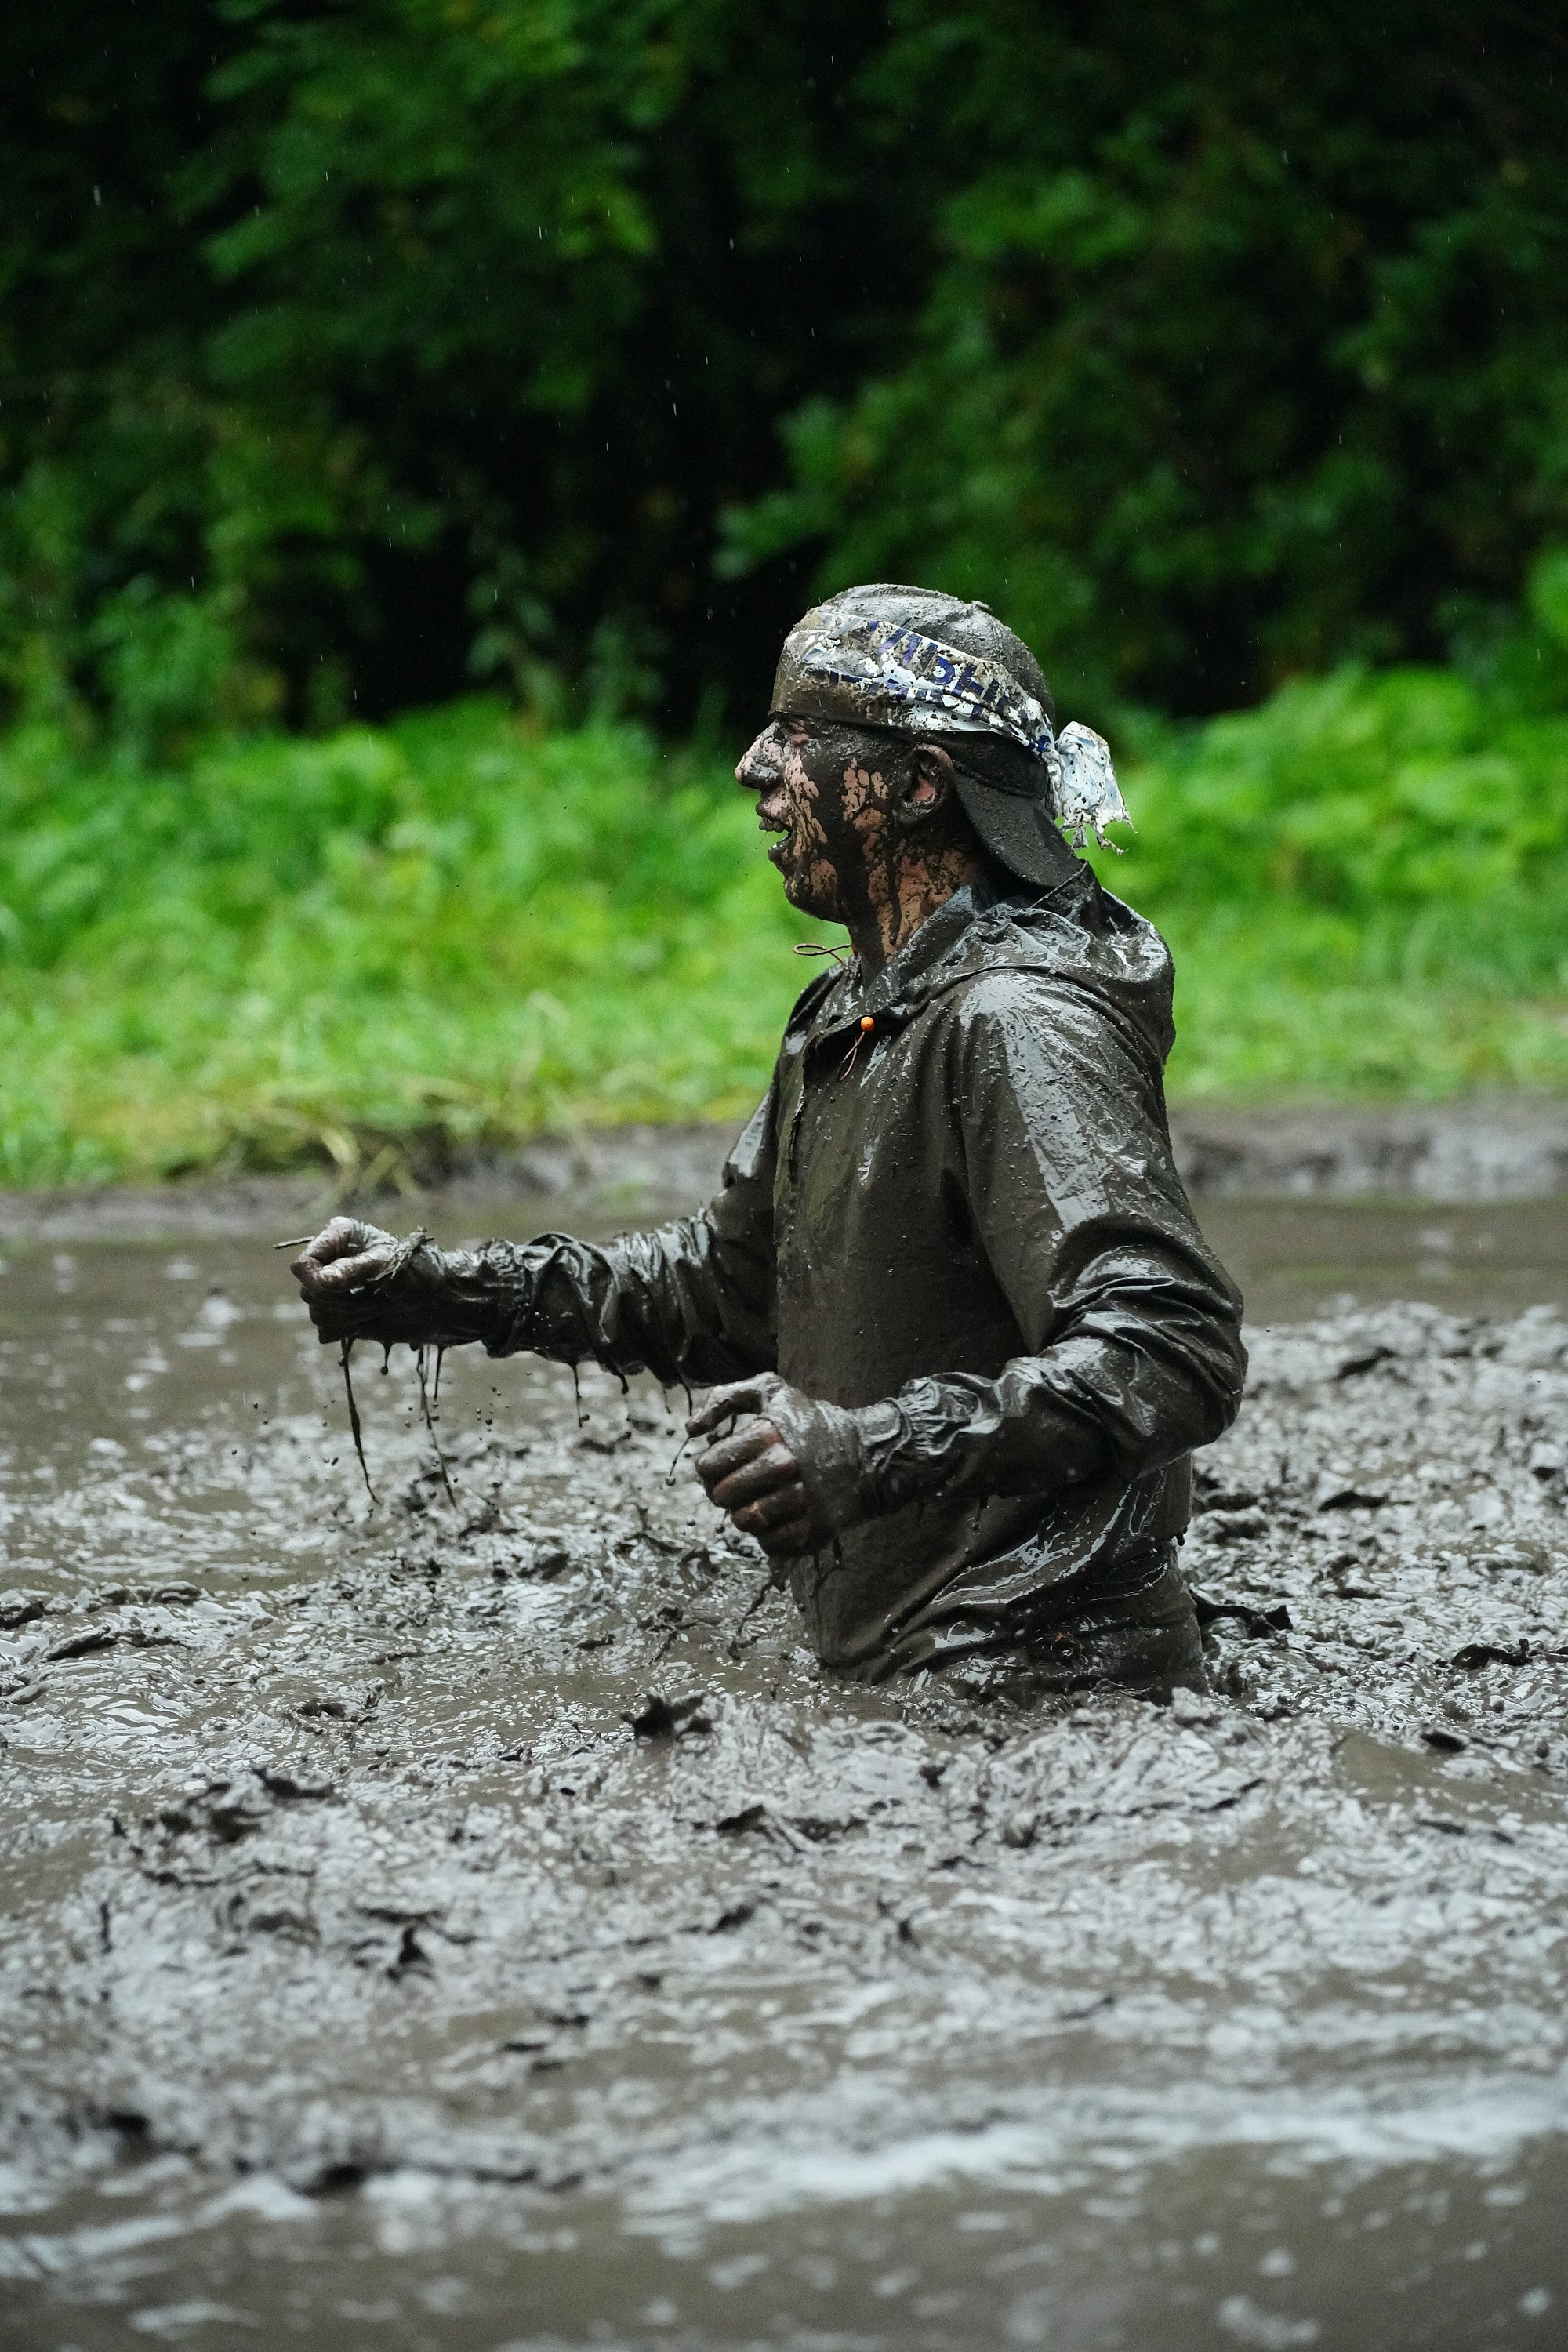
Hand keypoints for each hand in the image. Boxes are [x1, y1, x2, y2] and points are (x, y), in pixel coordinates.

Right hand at [290, 1217, 449, 1348]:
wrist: (443, 1305)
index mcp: (340, 1238)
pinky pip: (325, 1331)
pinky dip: (347, 1330)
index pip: (304, 1265)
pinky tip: (370, 1320)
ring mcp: (337, 1290)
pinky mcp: (343, 1316)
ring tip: (378, 1306)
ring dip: (349, 1315)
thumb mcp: (387, 1265)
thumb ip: (352, 1270)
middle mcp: (333, 1262)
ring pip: (317, 1313)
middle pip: (308, 1292)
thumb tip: (322, 1281)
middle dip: (342, 1300)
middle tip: (376, 1295)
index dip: (316, 1281)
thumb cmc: (420, 1274)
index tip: (344, 1286)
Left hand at [687, 1374, 813, 1558]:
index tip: (722, 1467)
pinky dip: (767, 1534)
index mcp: (768, 1433)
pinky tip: (777, 1517)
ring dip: (744, 1514)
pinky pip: (769, 1542)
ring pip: (743, 1522)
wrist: (868, 1455)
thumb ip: (726, 1398)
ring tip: (758, 1501)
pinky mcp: (813, 1528)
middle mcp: (784, 1466)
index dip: (708, 1469)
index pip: (709, 1466)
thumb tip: (691, 1429)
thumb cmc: (812, 1423)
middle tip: (739, 1487)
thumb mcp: (772, 1391)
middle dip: (724, 1493)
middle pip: (722, 1496)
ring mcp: (800, 1500)